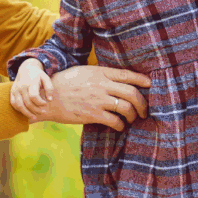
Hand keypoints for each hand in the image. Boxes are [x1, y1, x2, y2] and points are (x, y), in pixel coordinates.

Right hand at [10, 59, 52, 119]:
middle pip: (27, 102)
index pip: (33, 96)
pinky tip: (26, 113)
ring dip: (27, 113)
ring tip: (34, 117)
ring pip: (19, 105)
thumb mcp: (46, 78)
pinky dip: (19, 110)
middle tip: (44, 112)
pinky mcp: (12, 92)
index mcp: (30, 82)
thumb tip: (49, 100)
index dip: (40, 102)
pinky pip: (13, 104)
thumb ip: (50, 88)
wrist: (26, 68)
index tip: (46, 104)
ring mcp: (15, 90)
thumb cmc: (38, 75)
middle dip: (36, 110)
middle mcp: (21, 86)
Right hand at [29, 65, 150, 129]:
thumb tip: (115, 79)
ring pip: (126, 108)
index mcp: (100, 72)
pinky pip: (115, 121)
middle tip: (144, 110)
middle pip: (132, 93)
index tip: (151, 84)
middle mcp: (102, 85)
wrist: (47, 98)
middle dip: (143, 103)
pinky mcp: (93, 114)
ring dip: (133, 115)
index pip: (127, 75)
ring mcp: (98, 100)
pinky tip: (119, 126)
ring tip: (132, 118)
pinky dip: (121, 125)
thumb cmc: (65, 83)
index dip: (142, 80)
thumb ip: (100, 74)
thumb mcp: (83, 72)